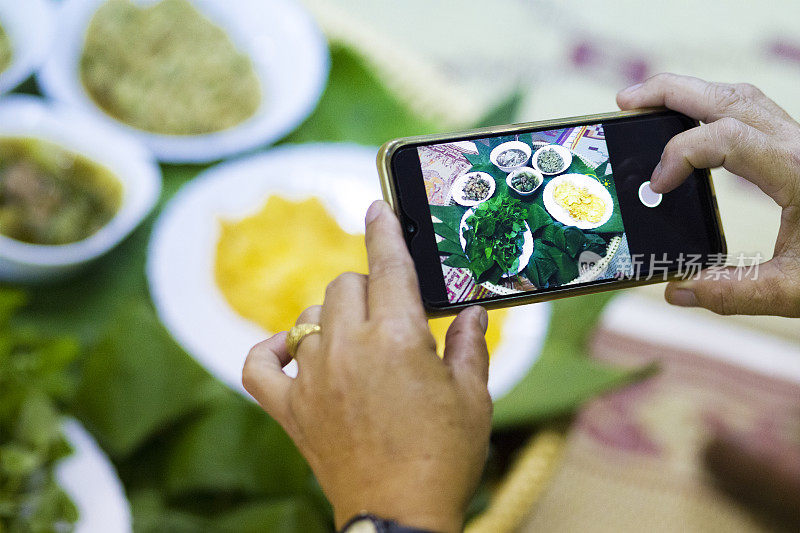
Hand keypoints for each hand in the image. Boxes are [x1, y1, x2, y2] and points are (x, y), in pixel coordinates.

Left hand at [242, 200, 491, 531]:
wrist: (401, 517)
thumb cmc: (444, 458)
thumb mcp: (474, 398)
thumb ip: (471, 345)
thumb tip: (475, 312)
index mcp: (399, 338)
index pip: (387, 265)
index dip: (384, 229)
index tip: (377, 207)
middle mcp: (349, 348)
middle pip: (344, 283)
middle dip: (368, 285)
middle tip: (390, 312)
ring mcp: (314, 378)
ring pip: (309, 316)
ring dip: (333, 316)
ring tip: (357, 340)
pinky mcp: (291, 409)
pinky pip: (260, 365)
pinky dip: (270, 352)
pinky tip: (290, 349)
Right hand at [617, 73, 799, 316]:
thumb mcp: (795, 291)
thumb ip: (731, 292)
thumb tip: (677, 290)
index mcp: (797, 170)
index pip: (722, 137)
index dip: (678, 156)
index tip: (656, 187)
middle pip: (727, 96)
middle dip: (670, 91)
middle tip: (625, 101)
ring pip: (741, 97)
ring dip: (691, 95)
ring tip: (649, 105)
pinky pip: (752, 114)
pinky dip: (713, 111)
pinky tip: (692, 131)